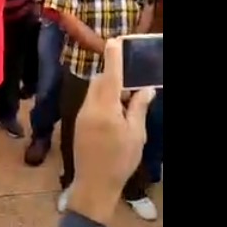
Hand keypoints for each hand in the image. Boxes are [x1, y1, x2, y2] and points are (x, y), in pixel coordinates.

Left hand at [68, 39, 155, 223]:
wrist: (94, 185)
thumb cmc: (119, 161)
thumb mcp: (136, 134)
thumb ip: (138, 108)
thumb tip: (145, 88)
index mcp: (105, 108)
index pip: (110, 76)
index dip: (113, 57)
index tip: (115, 40)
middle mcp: (89, 107)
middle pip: (100, 82)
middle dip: (114, 75)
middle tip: (133, 78)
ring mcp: (82, 115)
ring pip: (96, 92)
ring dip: (110, 89)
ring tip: (129, 99)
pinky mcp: (80, 124)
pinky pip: (93, 103)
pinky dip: (105, 101)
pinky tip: (118, 113)